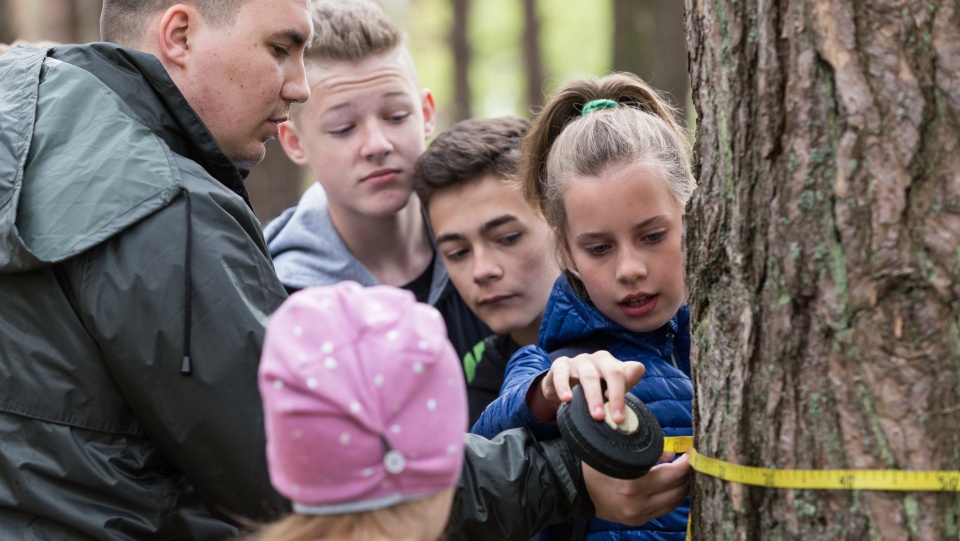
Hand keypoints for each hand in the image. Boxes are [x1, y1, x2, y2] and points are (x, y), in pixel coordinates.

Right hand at [529, 350, 644, 423]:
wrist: (563, 385)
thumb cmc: (592, 388)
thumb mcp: (609, 390)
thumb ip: (623, 390)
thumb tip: (630, 403)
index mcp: (614, 364)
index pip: (630, 369)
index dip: (630, 385)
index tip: (624, 408)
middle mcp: (599, 359)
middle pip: (613, 372)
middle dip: (616, 396)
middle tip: (616, 419)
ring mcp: (580, 360)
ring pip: (589, 376)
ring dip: (594, 397)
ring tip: (597, 416)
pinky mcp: (560, 365)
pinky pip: (562, 374)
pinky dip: (564, 386)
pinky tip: (566, 399)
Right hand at [585, 454, 690, 525]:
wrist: (576, 489)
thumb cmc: (596, 466)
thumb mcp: (619, 453)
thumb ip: (648, 453)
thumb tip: (671, 455)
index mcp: (633, 486)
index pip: (672, 475)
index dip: (686, 463)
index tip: (691, 452)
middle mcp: (638, 504)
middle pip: (678, 490)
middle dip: (687, 474)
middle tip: (690, 460)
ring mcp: (639, 515)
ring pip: (675, 502)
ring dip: (683, 487)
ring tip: (684, 472)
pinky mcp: (638, 520)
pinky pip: (665, 509)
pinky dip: (672, 496)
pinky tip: (673, 485)